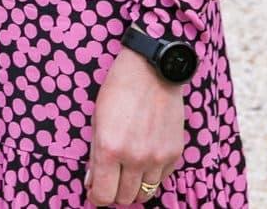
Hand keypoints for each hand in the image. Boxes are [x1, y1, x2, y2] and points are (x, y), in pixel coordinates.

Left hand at [84, 44, 185, 204]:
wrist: (152, 70)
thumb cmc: (119, 91)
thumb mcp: (97, 121)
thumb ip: (95, 157)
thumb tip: (92, 184)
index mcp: (110, 149)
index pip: (103, 195)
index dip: (96, 197)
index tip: (95, 192)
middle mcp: (135, 157)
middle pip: (124, 198)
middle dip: (114, 193)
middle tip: (111, 180)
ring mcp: (158, 157)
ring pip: (145, 193)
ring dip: (134, 187)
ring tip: (128, 172)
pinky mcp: (174, 153)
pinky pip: (161, 179)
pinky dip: (151, 176)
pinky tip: (144, 160)